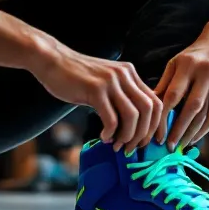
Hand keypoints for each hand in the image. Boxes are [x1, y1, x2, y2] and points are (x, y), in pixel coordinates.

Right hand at [30, 42, 163, 153]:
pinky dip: (110, 133)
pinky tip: (103, 137)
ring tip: (117, 145)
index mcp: (130, 73)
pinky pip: (111, 118)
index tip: (148, 142)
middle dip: (143, 134)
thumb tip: (133, 125)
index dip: (156, 125)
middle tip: (131, 148)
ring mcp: (110, 81)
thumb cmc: (77, 77)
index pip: (156, 101)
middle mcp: (124, 75)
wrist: (52, 61)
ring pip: (132, 115)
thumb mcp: (106, 81)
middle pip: (149, 109)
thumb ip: (121, 96)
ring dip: (127, 136)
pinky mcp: (95, 89)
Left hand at [157, 21, 208, 150]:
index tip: (158, 135)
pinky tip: (202, 131)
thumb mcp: (177, 62)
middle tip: (171, 145)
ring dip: (197, 132)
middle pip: (193, 108)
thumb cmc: (196, 54)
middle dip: (181, 130)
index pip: (173, 96)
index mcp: (188, 65)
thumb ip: (165, 84)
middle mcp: (207, 72)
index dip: (164, 118)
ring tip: (186, 142)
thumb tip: (151, 108)